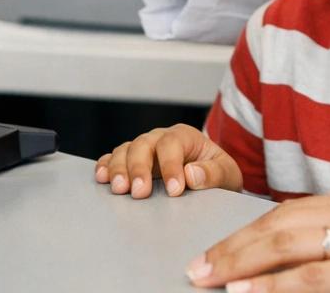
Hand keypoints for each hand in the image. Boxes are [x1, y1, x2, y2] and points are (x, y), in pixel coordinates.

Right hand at [94, 123, 242, 197]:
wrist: (211, 181)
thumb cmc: (217, 175)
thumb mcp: (227, 174)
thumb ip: (214, 173)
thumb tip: (191, 174)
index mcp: (185, 136)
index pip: (172, 144)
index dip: (171, 165)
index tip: (174, 190)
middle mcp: (160, 138)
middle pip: (143, 144)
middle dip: (139, 168)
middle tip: (140, 192)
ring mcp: (143, 150)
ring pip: (125, 151)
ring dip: (119, 169)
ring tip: (120, 189)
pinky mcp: (130, 163)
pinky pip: (112, 159)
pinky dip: (105, 166)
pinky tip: (102, 179)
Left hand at [185, 187, 329, 291]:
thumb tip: (299, 268)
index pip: (285, 214)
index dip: (244, 234)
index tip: (215, 252)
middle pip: (277, 227)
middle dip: (231, 249)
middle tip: (196, 269)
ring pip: (289, 248)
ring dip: (242, 267)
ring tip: (210, 281)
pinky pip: (318, 280)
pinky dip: (279, 287)